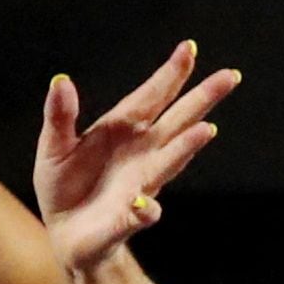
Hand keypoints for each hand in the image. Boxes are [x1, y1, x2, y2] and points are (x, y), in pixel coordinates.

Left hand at [32, 42, 238, 272]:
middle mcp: (142, 154)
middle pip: (176, 122)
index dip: (169, 74)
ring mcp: (139, 185)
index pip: (150, 97)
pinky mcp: (125, 220)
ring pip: (167, 164)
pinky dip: (143, 211)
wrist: (65, 235)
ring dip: (184, 148)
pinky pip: (138, 214)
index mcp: (123, 130)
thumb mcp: (54, 147)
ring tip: (205, 131)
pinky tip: (144, 205)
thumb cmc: (64, 186)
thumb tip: (61, 81)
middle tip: (229, 77)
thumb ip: (60, 116)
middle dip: (201, 100)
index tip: (188, 48)